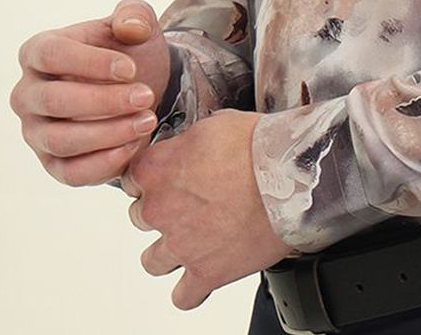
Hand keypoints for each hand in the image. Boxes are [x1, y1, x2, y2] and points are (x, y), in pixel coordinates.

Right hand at [10, 0, 174, 186]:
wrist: (138, 88)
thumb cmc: (126, 51)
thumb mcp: (136, 24)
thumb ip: (135, 15)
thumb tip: (130, 27)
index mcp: (38, 51)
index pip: (52, 55)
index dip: (91, 63)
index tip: (131, 69)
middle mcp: (27, 93)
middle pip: (55, 100)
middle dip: (104, 101)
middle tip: (146, 96)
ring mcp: (35, 132)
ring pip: (60, 140)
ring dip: (108, 133)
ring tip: (147, 121)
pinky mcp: (52, 164)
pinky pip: (70, 172)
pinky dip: (104, 163)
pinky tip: (135, 146)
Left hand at [122, 109, 297, 308]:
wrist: (289, 175)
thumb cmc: (257, 145)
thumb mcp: (213, 125)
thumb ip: (185, 143)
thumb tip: (183, 149)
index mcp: (157, 169)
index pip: (130, 178)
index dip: (149, 178)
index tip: (164, 179)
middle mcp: (160, 208)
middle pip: (139, 218)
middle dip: (160, 213)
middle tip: (188, 206)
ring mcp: (180, 244)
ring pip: (152, 261)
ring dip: (168, 253)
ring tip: (191, 242)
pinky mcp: (205, 273)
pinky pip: (182, 296)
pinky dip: (190, 290)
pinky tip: (202, 275)